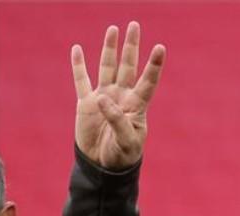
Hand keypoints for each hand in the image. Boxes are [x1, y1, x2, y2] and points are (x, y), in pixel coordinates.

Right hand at [72, 22, 164, 169]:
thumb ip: (117, 120)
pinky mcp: (86, 103)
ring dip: (110, 49)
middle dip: (132, 46)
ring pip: (107, 67)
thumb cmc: (122, 156)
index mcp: (137, 106)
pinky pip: (82, 80)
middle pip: (128, 66)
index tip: (161, 48)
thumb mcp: (126, 142)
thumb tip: (102, 98)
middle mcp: (122, 97)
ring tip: (113, 29)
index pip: (148, 81)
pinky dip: (79, 65)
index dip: (154, 65)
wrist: (104, 166)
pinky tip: (78, 50)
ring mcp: (104, 98)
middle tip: (135, 25)